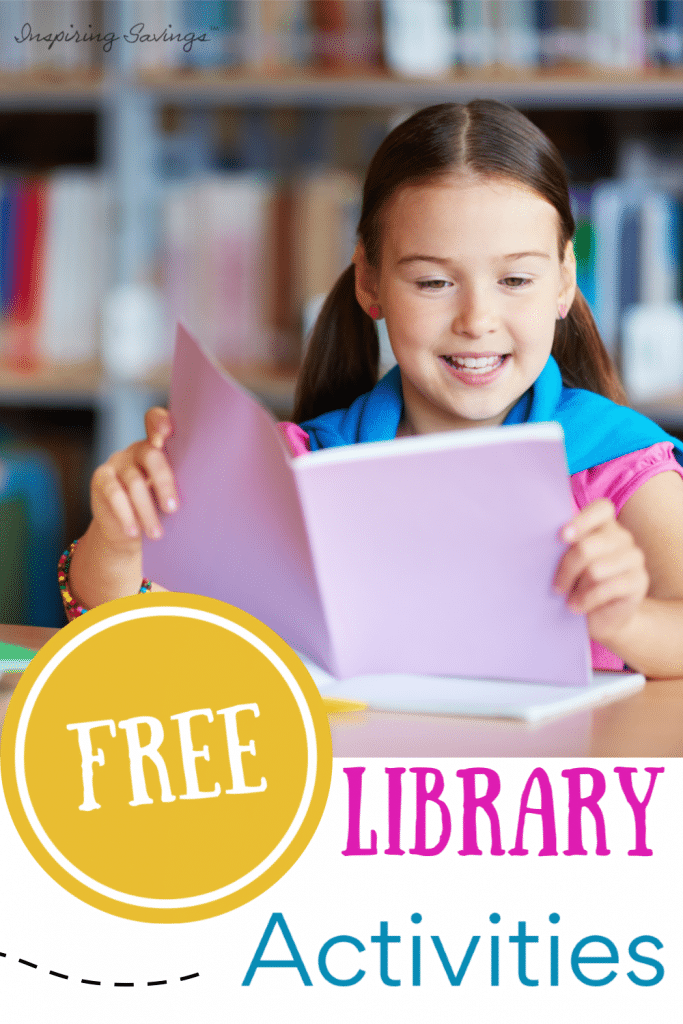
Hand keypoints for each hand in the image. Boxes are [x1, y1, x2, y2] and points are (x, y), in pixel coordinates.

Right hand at [90, 407, 177, 550]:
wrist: (130, 530)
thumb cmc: (160, 508)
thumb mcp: (171, 494)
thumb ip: (181, 483)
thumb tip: (208, 492)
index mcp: (159, 447)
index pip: (155, 421)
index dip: (160, 422)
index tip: (168, 434)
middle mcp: (137, 449)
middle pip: (152, 456)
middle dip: (165, 484)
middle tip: (173, 509)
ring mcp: (117, 462)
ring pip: (134, 482)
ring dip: (147, 511)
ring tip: (157, 534)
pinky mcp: (101, 479)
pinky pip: (114, 494)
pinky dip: (126, 514)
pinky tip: (134, 531)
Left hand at [553, 498, 648, 644]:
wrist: (603, 616)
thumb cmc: (579, 584)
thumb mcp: (570, 563)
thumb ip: (565, 548)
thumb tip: (542, 543)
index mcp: (605, 525)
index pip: (602, 509)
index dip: (581, 520)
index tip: (561, 537)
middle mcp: (622, 537)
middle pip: (587, 546)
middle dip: (566, 569)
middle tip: (556, 587)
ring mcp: (634, 558)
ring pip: (595, 570)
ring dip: (576, 588)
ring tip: (568, 599)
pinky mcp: (639, 580)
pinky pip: (607, 588)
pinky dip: (587, 600)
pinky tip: (577, 606)